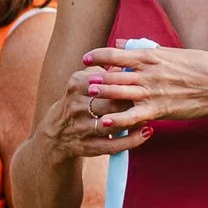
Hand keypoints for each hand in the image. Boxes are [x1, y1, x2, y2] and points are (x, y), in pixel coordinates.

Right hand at [37, 59, 157, 165]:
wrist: (56, 133)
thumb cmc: (79, 101)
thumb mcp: (83, 82)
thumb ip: (105, 72)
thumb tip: (130, 60)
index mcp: (76, 85)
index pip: (106, 81)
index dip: (127, 81)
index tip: (143, 80)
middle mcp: (76, 106)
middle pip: (111, 102)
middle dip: (132, 101)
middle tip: (151, 98)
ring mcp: (81, 128)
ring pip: (112, 124)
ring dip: (134, 120)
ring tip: (150, 115)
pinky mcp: (87, 147)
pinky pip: (113, 145)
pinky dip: (131, 140)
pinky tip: (146, 133)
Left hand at [79, 45, 207, 134]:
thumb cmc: (200, 66)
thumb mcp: (171, 52)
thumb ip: (143, 49)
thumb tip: (121, 42)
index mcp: (151, 57)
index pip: (117, 53)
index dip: (99, 55)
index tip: (85, 58)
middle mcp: (149, 73)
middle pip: (114, 73)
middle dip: (95, 77)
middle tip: (77, 80)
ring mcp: (153, 91)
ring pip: (120, 92)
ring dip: (102, 94)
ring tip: (87, 95)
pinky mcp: (159, 109)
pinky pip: (134, 115)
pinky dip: (119, 119)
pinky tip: (105, 123)